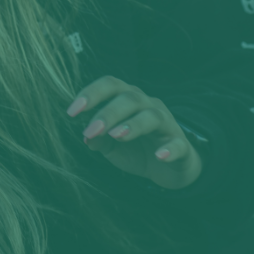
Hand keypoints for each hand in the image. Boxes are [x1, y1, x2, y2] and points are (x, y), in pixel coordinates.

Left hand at [66, 75, 201, 189]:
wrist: (170, 168)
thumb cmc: (137, 149)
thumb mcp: (113, 146)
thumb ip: (99, 139)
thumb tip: (87, 137)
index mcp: (128, 99)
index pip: (110, 85)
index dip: (91, 93)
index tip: (72, 111)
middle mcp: (148, 105)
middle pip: (130, 98)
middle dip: (108, 113)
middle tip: (91, 130)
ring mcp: (167, 123)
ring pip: (152, 116)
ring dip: (133, 125)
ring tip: (116, 136)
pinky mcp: (181, 145)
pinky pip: (178, 143)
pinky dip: (169, 149)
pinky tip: (159, 156)